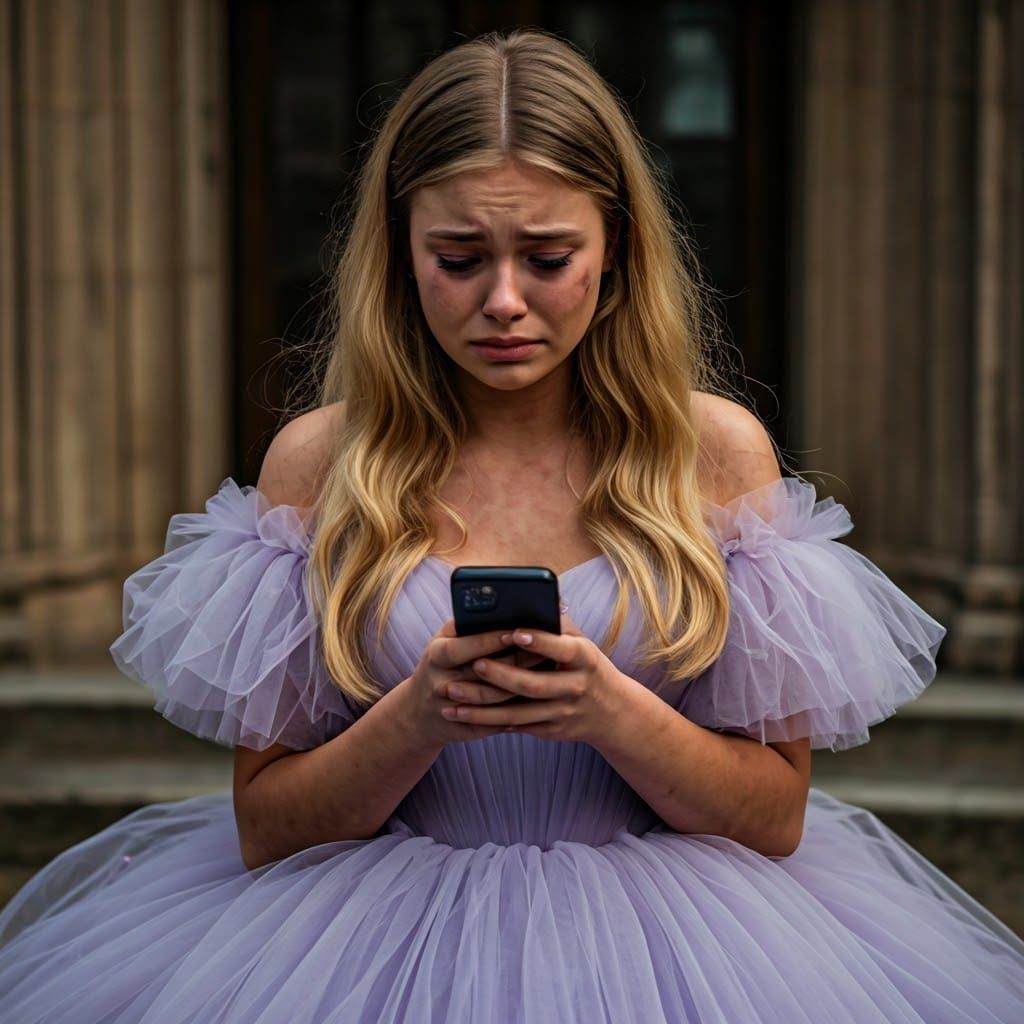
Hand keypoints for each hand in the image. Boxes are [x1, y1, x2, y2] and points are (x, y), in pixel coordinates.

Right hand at [399, 619, 536, 747]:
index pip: (465, 647)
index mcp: (436, 656)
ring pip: (496, 700)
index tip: (517, 630)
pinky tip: (541, 695)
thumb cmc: (440, 664)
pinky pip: (498, 721)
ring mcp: (454, 709)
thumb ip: (466, 626)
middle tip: (547, 648)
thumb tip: (503, 609)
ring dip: (525, 685)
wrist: (420, 711)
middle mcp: (442, 683)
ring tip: (549, 669)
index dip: (492, 640)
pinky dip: (520, 708)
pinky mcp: (468, 729)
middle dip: (518, 660)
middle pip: (486, 674)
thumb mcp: (443, 640)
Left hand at [438, 614, 630, 744]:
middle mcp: (575, 687)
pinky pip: (517, 727)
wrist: (612, 712)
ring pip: (518, 713)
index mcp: (585, 659)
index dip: (539, 641)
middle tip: (473, 664)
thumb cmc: (588, 666)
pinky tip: (464, 716)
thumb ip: (558, 624)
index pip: (562, 648)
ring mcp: (563, 712)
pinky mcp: (551, 730)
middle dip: (500, 675)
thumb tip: (535, 597)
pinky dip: (490, 722)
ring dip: (482, 708)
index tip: (514, 632)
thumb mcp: (582, 643)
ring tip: (452, 698)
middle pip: (533, 684)